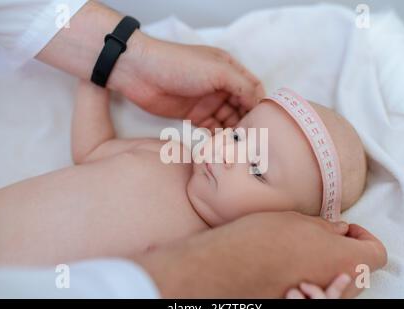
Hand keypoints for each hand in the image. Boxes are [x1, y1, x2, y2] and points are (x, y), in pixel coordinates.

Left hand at [37, 1, 262, 130]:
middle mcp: (221, 86)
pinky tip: (222, 147)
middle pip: (242, 108)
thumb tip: (259, 103)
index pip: (253, 90)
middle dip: (247, 123)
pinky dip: (218, 137)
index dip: (259, 107)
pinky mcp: (193, 115)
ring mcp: (207, 101)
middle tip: (251, 142)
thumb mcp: (218, 70)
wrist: (140, 72)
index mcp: (230, 70)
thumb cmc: (179, 65)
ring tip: (238, 147)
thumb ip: (242, 85)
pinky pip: (212, 129)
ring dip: (234, 133)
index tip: (263, 125)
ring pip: (228, 121)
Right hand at [136, 212, 386, 297]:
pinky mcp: (294, 302)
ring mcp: (315, 299)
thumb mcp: (297, 221)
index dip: (363, 236)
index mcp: (345, 261)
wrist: (223, 269)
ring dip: (326, 264)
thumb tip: (338, 231)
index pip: (376, 253)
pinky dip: (309, 276)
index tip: (344, 230)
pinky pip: (314, 288)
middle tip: (319, 235)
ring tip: (299, 248)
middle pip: (358, 271)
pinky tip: (287, 263)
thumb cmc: (259, 241)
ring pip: (336, 282)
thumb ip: (326, 227)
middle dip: (344, 250)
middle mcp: (337, 286)